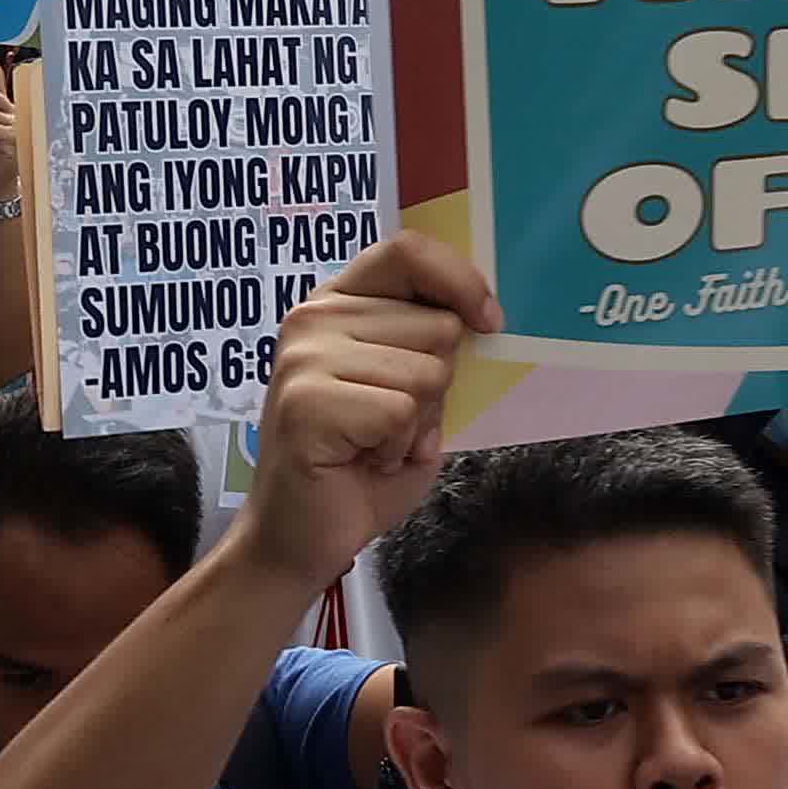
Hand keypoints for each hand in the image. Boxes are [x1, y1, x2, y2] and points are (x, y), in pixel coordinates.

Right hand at [230, 233, 501, 597]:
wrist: (299, 538)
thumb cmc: (360, 464)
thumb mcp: (409, 389)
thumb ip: (432, 346)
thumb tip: (486, 318)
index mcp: (338, 302)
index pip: (408, 250)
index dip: (460, 280)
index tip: (488, 322)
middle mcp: (314, 317)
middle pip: (437, 325)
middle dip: (436, 387)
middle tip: (391, 423)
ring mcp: (305, 358)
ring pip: (426, 372)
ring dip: (417, 423)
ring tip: (374, 443)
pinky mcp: (306, 403)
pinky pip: (401, 412)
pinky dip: (398, 447)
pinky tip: (361, 460)